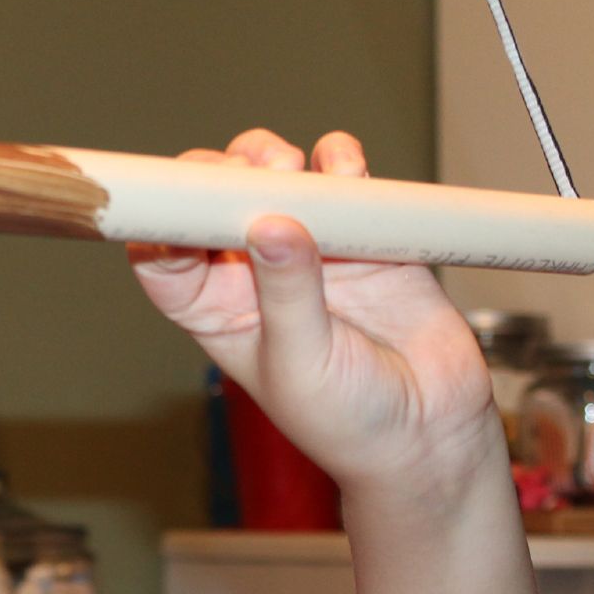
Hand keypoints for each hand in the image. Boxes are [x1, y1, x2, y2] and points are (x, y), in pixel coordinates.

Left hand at [129, 130, 495, 500]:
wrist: (431, 433)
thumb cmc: (351, 424)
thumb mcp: (304, 364)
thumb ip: (288, 292)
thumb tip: (268, 224)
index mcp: (219, 313)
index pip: (166, 258)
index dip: (163, 223)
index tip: (180, 200)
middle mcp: (256, 278)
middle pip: (216, 203)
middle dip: (222, 175)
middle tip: (245, 171)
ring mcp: (310, 251)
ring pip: (275, 179)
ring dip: (274, 160)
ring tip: (288, 167)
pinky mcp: (364, 236)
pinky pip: (342, 180)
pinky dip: (340, 160)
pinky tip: (344, 168)